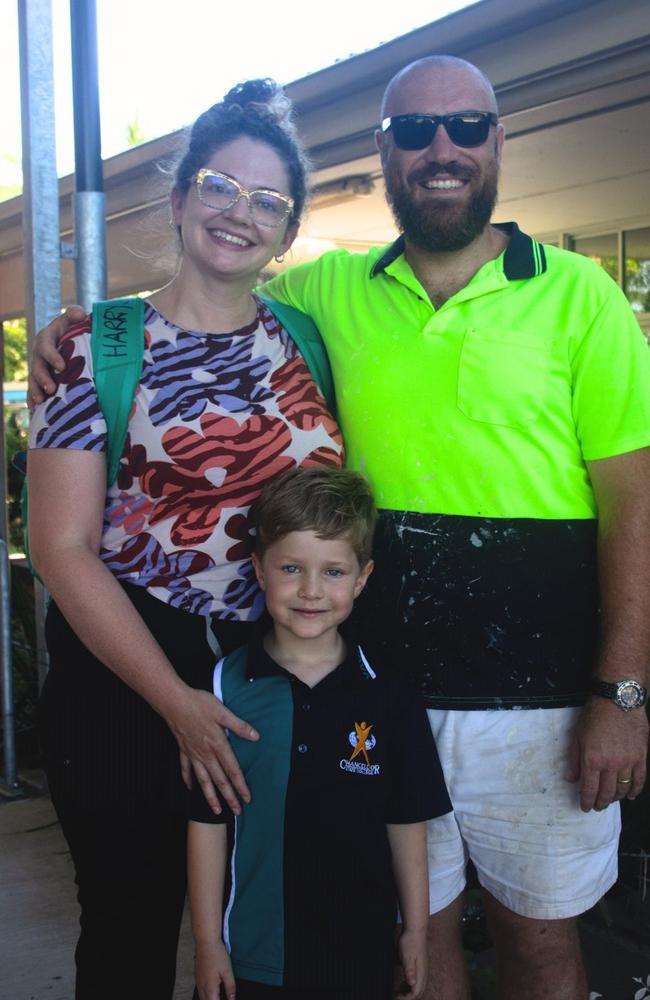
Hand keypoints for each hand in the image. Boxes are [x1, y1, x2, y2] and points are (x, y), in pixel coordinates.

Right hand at [28, 304, 85, 406]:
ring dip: (36, 390)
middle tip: (51, 389)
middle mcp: (39, 352)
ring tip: (41, 401)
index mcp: (47, 337)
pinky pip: (34, 388)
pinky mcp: (40, 377)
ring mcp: (38, 366)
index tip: (62, 367)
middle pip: (37, 365)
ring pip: (33, 379)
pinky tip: (34, 408)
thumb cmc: (73, 328)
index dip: (52, 356)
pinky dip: (33, 398)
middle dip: (43, 378)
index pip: (46, 346)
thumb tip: (80, 314)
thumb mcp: (73, 318)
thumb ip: (75, 314)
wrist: (70, 338)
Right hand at [168, 687, 257, 815]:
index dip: (240, 785)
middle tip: (237, 811)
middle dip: (229, 797)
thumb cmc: (199, 704)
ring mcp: (193, 754)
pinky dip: (188, 779)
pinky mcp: (183, 749)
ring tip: (216, 810)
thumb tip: (255, 736)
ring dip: (210, 796)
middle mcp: (206, 754)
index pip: (232, 770)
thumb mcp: (223, 712)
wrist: (174, 702)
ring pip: (203, 780)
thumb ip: (239, 726)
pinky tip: (189, 788)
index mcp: (218, 744)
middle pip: (219, 780)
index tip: (247, 798)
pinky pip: (186, 769)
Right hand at [194, 941, 235, 999]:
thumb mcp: (228, 971)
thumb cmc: (216, 954)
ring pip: (202, 997)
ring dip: (209, 998)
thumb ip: (230, 987)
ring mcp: (198, 981)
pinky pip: (200, 989)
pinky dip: (205, 993)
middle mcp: (201, 986)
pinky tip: (211, 989)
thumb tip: (232, 999)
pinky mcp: (196, 976)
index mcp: (210, 987)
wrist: (206, 941)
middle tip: (224, 998)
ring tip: (218, 995)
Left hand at [394, 927, 426, 998]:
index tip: (396, 997)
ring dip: (408, 992)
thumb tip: (412, 984)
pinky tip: (402, 984)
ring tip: (397, 992)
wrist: (415, 930)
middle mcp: (423, 973)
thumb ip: (410, 971)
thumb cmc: (410, 942)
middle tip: (395, 996)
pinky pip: (416, 981)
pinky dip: (409, 986)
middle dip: (407, 997)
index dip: (406, 998)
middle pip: (418, 992)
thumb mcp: (407, 956)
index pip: (416, 992)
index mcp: (421, 972)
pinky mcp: (419, 966)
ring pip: (417, 987)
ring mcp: (422, 970)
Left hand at [566, 696, 648, 810]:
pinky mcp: (641, 757)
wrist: (618, 700)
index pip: (589, 789)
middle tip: (597, 806)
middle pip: (607, 793)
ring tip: (611, 800)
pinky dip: (635, 790)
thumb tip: (571, 779)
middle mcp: (611, 764)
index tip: (585, 807)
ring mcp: (628, 762)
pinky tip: (630, 795)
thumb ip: (574, 760)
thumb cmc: (594, 716)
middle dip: (600, 803)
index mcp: (592, 760)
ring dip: (616, 798)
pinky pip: (639, 780)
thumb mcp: (577, 736)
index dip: (586, 801)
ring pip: (623, 789)